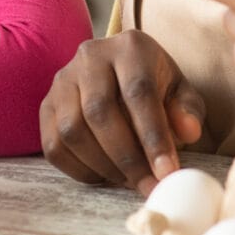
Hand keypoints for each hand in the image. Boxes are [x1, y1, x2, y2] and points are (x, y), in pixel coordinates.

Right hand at [39, 30, 205, 195]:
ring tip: (128, 180)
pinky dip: (78, 169)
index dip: (153, 137)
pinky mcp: (46, 104)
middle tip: (147, 186)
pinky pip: (53, 145)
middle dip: (126, 158)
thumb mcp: (180, 92)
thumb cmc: (156, 86)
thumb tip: (188, 132)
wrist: (121, 74)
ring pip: (72, 129)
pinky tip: (103, 175)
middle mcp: (90, 56)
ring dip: (102, 165)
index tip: (167, 173)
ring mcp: (62, 79)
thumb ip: (188, 111)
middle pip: (99, 111)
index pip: (138, 92)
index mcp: (130, 48)